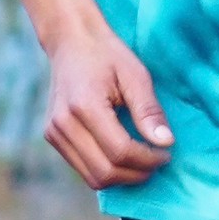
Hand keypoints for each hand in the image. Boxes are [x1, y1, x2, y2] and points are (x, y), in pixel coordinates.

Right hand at [42, 21, 173, 189]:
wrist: (71, 42)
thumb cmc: (107, 55)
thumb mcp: (135, 76)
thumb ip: (149, 111)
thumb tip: (166, 143)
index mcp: (84, 106)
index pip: (120, 151)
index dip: (148, 160)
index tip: (166, 153)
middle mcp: (63, 124)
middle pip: (105, 172)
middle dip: (137, 174)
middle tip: (158, 161)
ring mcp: (54, 133)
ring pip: (93, 178)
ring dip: (123, 177)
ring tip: (143, 161)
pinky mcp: (52, 137)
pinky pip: (83, 169)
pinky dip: (107, 170)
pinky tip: (124, 156)